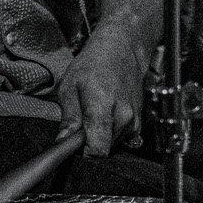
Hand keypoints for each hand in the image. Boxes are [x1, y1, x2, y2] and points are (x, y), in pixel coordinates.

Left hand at [56, 14, 144, 156]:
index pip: (98, 149)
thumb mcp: (70, 86)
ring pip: (113, 145)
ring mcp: (134, 121)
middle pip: (104, 149)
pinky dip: (111, 132)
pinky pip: (122, 139)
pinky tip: (106, 115)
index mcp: (103, 107)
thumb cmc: (93, 65)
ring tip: (94, 113)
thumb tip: (63, 141)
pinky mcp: (139, 123)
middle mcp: (123, 117)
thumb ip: (68, 118)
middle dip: (90, 141)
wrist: (122, 50)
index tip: (75, 143)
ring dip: (101, 136)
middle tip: (81, 121)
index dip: (83, 152)